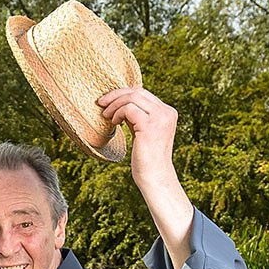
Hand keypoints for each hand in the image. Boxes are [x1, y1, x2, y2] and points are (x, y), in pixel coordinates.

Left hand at [96, 86, 193, 264]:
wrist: (154, 177)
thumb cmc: (146, 158)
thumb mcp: (142, 131)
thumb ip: (136, 115)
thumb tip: (119, 101)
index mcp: (167, 112)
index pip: (142, 93)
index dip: (123, 93)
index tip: (107, 101)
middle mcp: (166, 112)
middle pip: (137, 91)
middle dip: (116, 95)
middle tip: (101, 103)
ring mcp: (160, 118)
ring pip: (132, 97)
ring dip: (114, 104)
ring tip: (106, 115)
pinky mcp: (150, 126)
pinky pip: (129, 109)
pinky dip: (117, 113)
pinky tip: (113, 123)